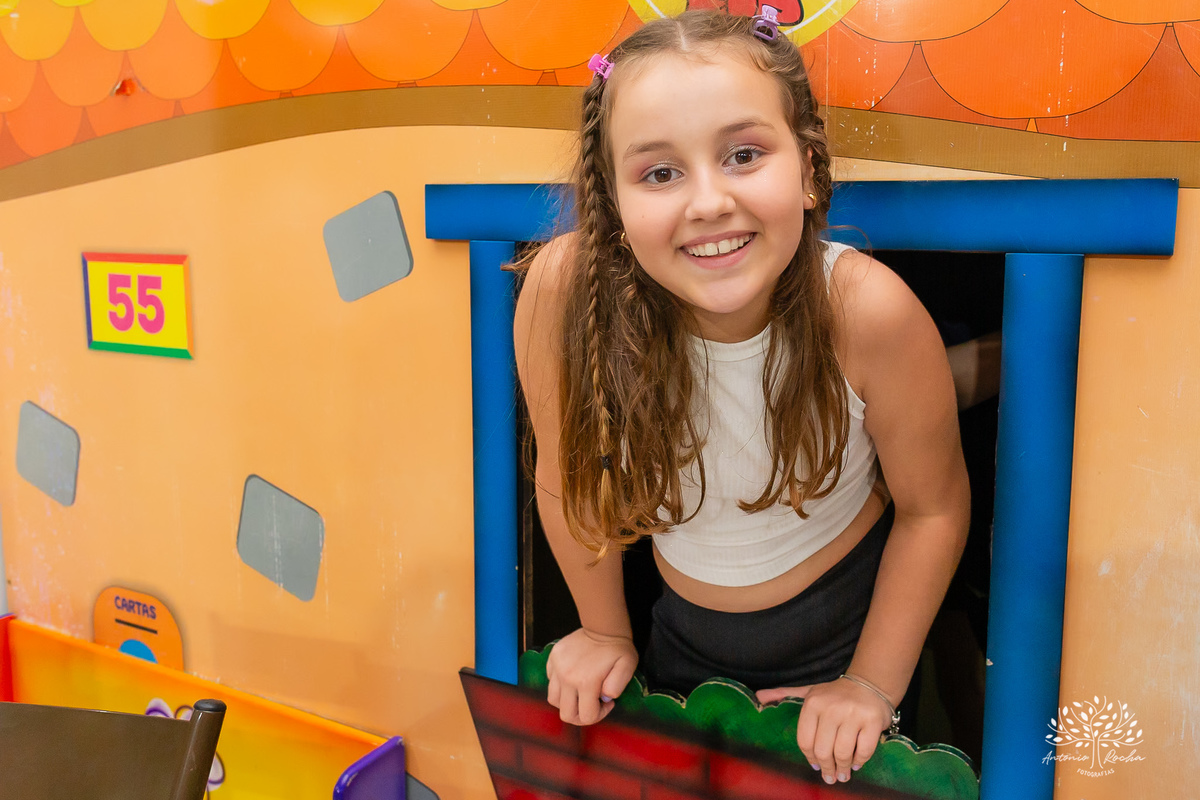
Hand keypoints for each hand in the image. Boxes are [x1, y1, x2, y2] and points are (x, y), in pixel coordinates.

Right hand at [546, 628, 637, 724]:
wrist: (602, 625)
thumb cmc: (617, 648)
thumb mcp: (627, 666)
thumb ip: (618, 686)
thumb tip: (605, 698)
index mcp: (585, 682)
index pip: (586, 717)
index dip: (599, 715)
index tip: (607, 702)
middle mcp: (567, 678)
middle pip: (566, 714)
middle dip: (581, 715)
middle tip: (593, 704)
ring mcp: (557, 668)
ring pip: (554, 700)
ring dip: (568, 702)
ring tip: (581, 693)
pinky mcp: (552, 660)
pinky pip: (551, 682)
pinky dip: (560, 687)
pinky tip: (574, 679)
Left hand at [756, 677, 893, 784]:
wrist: (868, 684)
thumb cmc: (834, 694)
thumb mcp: (808, 691)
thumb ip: (784, 694)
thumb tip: (758, 696)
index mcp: (813, 703)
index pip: (806, 741)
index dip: (810, 758)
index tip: (815, 766)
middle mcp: (831, 708)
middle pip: (823, 751)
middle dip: (827, 768)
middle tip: (830, 777)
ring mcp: (853, 714)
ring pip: (843, 753)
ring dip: (843, 769)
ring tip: (843, 775)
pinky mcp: (872, 721)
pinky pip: (863, 750)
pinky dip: (859, 761)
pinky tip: (856, 763)